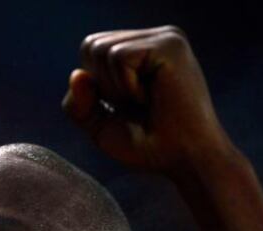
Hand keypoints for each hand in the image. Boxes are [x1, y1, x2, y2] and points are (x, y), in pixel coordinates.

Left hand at [62, 26, 233, 174]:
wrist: (186, 161)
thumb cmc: (149, 146)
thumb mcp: (101, 127)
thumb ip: (79, 104)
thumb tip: (76, 75)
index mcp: (142, 51)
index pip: (91, 49)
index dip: (94, 85)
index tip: (126, 107)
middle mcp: (155, 38)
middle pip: (91, 45)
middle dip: (101, 86)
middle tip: (137, 106)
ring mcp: (166, 38)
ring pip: (101, 50)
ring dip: (114, 88)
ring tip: (145, 102)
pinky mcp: (170, 45)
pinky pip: (119, 57)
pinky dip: (126, 87)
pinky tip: (151, 98)